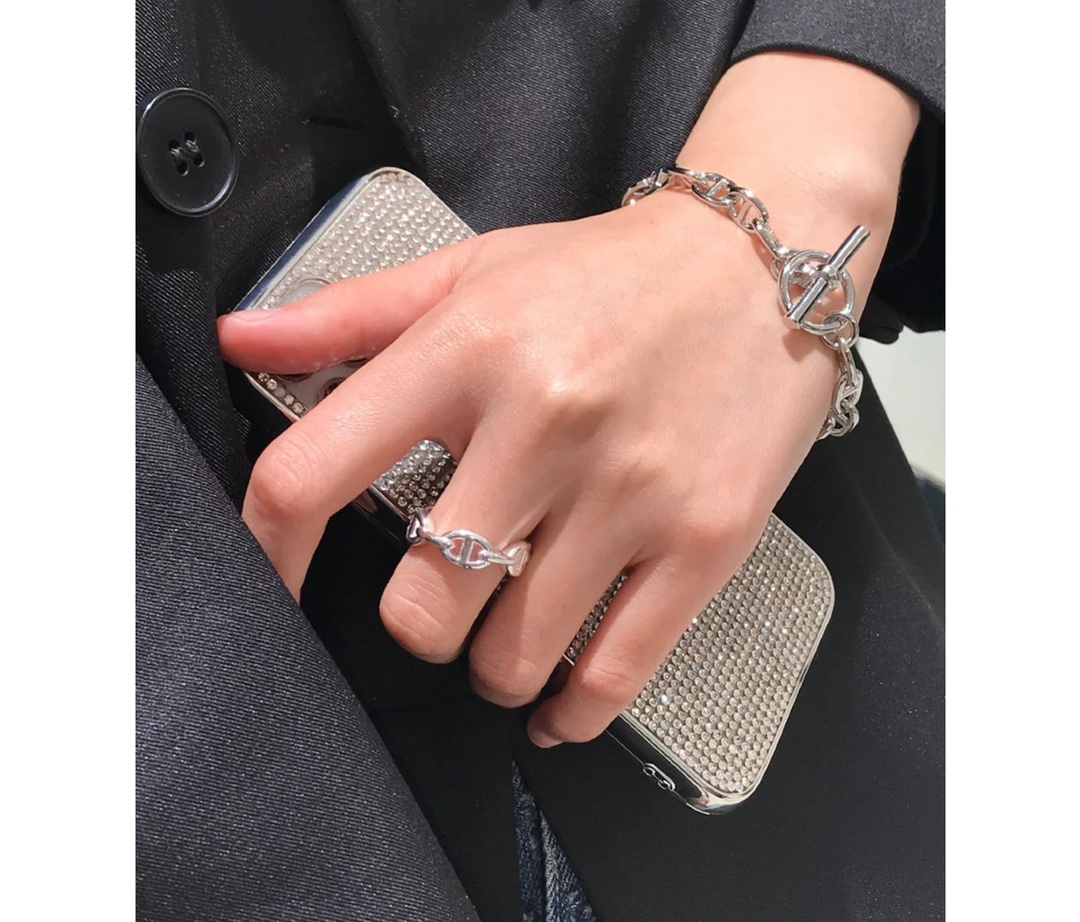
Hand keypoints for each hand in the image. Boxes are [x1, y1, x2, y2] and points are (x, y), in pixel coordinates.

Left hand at [218, 53, 916, 747]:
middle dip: (418, 623)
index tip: (271, 583)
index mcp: (468, 348)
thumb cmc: (609, 273)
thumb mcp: (475, 269)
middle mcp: (546, 421)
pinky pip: (615, 674)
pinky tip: (559, 702)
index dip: (264, 551)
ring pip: (512, 657)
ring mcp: (631, 489)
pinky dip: (571, 711)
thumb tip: (238, 340)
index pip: (315, 475)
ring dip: (493, 667)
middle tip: (444, 598)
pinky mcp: (705, 540)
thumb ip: (350, 313)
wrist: (766, 267)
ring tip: (509, 631)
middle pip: (421, 605)